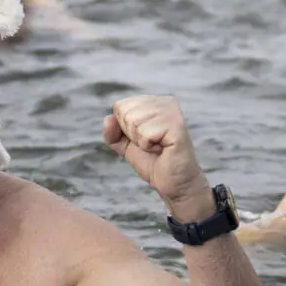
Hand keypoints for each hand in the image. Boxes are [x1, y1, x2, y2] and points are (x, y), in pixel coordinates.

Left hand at [103, 95, 210, 216]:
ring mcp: (172, 112)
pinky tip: (163, 149)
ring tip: (158, 146)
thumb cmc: (153, 162)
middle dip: (132, 135)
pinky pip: (145, 133)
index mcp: (154, 102)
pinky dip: (148, 146)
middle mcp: (165, 102)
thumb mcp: (126, 146)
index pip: (120, 106)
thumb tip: (108, 118)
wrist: (174, 184)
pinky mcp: (177, 125)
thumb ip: (113, 132)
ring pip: (133, 121)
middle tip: (151, 144)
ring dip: (141, 141)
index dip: (125, 129)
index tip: (144, 139)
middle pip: (125, 112)